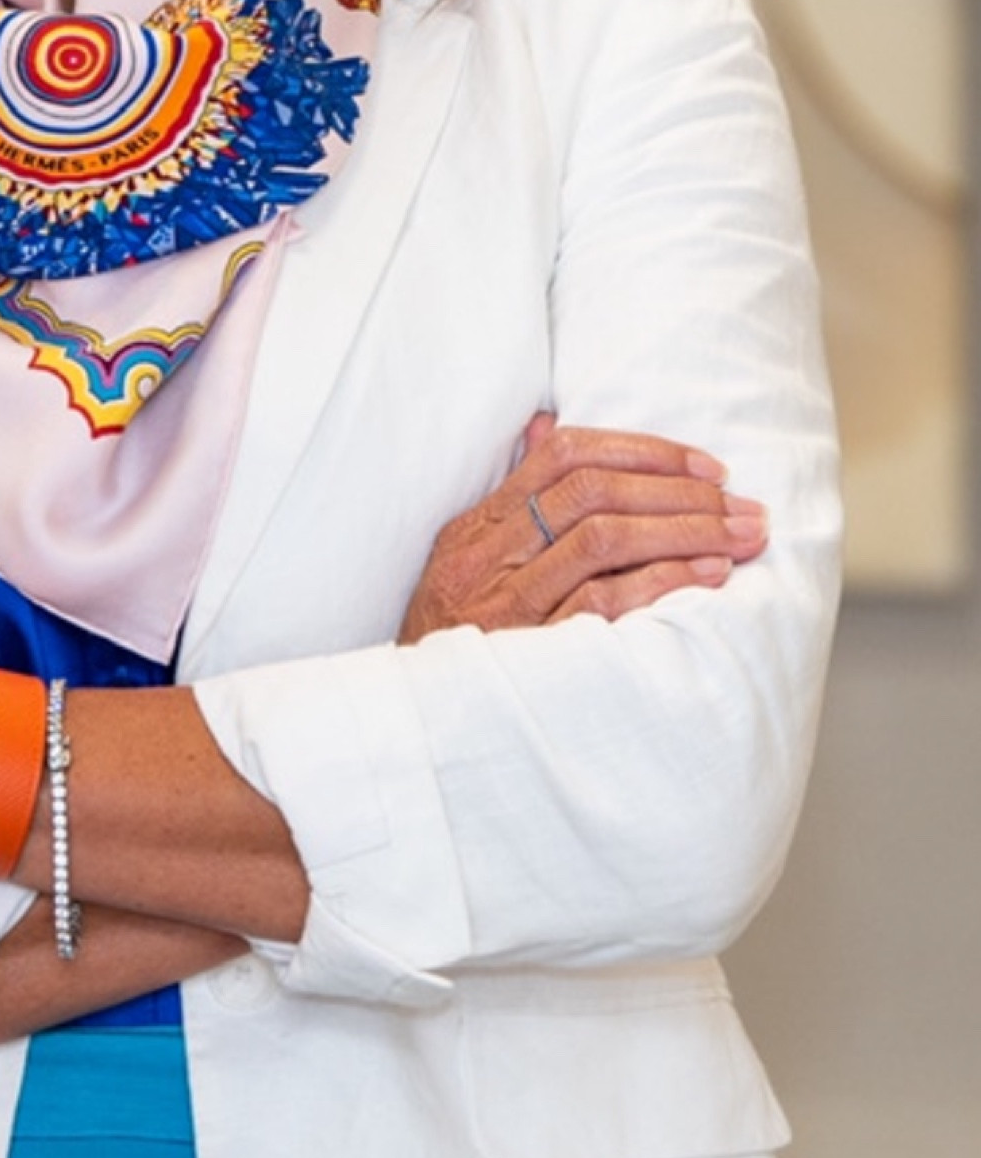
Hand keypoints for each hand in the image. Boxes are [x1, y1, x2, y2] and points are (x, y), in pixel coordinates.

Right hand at [398, 413, 766, 645]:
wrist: (416, 732)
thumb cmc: (452, 646)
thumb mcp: (466, 565)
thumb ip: (514, 500)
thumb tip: (546, 425)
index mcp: (477, 527)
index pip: (565, 456)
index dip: (643, 451)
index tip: (705, 467)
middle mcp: (487, 556)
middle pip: (594, 491)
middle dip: (679, 491)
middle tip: (741, 504)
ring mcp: (505, 603)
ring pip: (603, 537)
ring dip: (684, 529)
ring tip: (740, 535)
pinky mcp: (529, 651)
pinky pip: (603, 602)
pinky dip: (663, 580)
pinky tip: (707, 576)